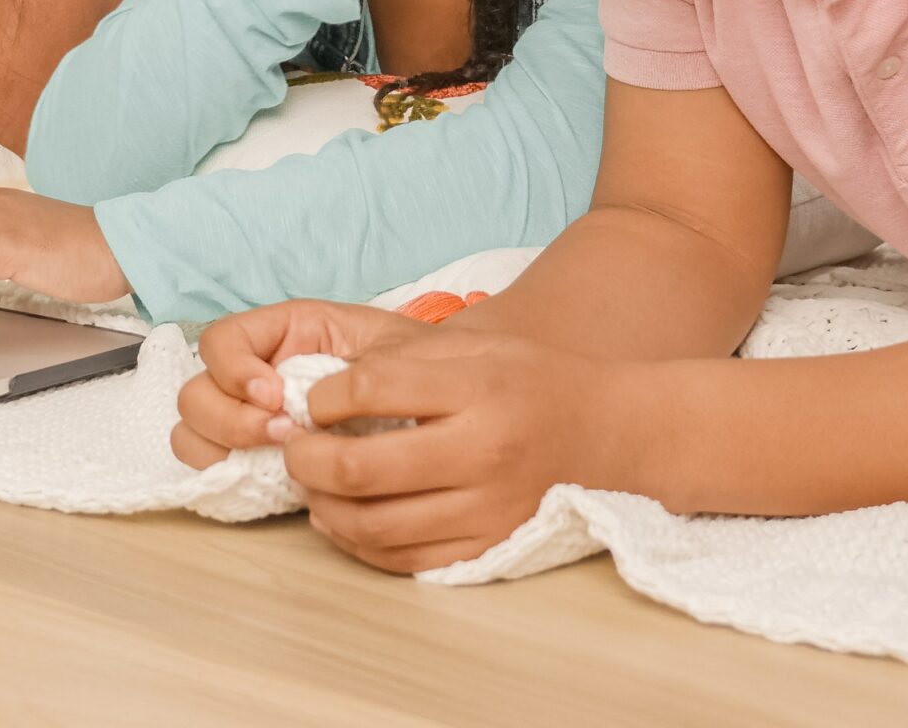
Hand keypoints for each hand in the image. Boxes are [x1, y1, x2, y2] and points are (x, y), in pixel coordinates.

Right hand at [171, 300, 431, 466]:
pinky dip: (231, 475)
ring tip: (283, 455)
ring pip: (192, 436)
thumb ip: (347, 366)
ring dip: (226, 449)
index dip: (235, 370)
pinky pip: (214, 471)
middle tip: (283, 434)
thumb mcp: (386, 351)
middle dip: (230, 420)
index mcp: (277, 336)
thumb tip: (305, 402)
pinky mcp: (254, 461)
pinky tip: (273, 477)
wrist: (434, 406)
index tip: (275, 396)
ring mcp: (246, 422)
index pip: (219, 342)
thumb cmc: (411, 371)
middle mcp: (251, 378)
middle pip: (194, 396)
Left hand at [287, 329, 646, 573]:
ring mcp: (485, 511)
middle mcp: (482, 455)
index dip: (322, 396)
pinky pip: (403, 561)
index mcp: (477, 390)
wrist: (612, 435)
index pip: (369, 390)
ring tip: (312, 484)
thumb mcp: (479, 347)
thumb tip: (326, 388)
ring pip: (373, 526)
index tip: (314, 400)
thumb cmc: (536, 382)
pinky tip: (343, 518)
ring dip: (323, 506)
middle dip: (306, 458)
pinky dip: (359, 544)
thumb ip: (405, 361)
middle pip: (360, 469)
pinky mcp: (487, 549)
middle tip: (294, 445)